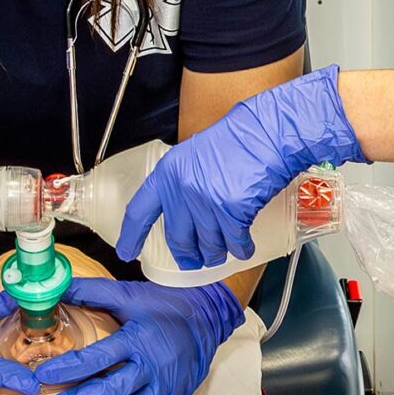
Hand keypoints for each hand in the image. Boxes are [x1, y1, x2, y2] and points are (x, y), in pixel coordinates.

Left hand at [33, 278, 244, 394]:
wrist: (208, 319)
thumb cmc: (164, 306)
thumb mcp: (129, 294)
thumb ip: (92, 292)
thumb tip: (56, 288)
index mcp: (138, 338)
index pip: (99, 357)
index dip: (70, 368)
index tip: (43, 376)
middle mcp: (153, 365)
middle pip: (113, 390)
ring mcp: (166, 386)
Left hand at [118, 66, 365, 270]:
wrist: (267, 134)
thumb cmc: (240, 139)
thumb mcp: (198, 155)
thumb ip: (186, 181)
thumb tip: (185, 209)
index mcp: (169, 173)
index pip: (140, 211)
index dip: (131, 235)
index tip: (126, 252)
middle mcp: (182, 190)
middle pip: (178, 237)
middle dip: (188, 254)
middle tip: (194, 260)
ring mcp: (206, 202)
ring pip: (208, 244)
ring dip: (217, 253)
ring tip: (224, 253)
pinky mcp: (231, 213)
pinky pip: (234, 243)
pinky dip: (240, 249)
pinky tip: (244, 248)